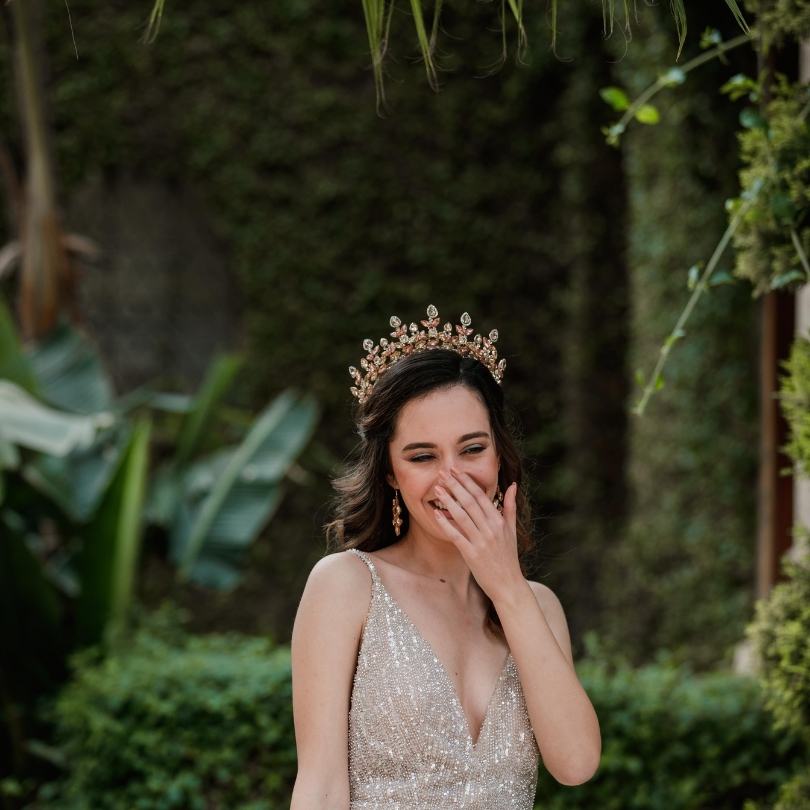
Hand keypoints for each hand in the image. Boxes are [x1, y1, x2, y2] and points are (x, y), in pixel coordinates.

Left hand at [432, 468, 523, 603]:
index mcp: (499, 521)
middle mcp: (491, 529)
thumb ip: (510, 506)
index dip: (467, 481)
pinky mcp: (471, 554)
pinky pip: (456, 536)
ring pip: (462, 516)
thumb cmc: (509, 557)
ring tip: (436, 488)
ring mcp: (481, 542)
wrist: (509, 585)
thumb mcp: (512, 530)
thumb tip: (512, 485)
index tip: (456, 470)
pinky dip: (446, 524)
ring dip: (448, 500)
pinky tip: (435, 514)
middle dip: (455, 485)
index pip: (481, 496)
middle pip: (470, 502)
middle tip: (442, 472)